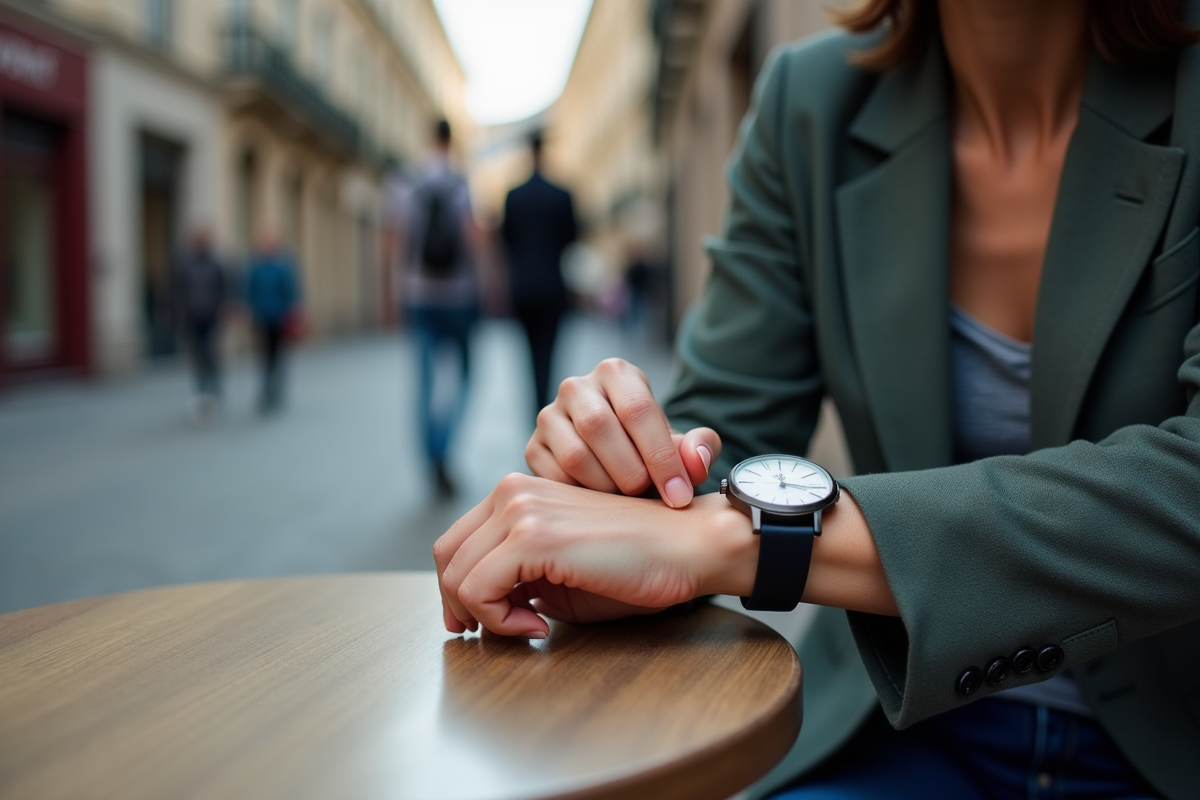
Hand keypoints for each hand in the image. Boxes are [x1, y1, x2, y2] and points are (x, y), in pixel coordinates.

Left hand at [433, 473, 756, 636]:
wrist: (687, 545)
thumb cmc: (635, 561)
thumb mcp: (560, 568)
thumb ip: (517, 576)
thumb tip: (478, 604)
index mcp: (516, 493)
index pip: (456, 543)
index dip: (457, 591)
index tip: (483, 621)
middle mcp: (511, 492)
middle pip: (447, 558)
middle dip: (462, 607)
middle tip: (499, 631)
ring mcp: (520, 510)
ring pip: (457, 576)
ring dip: (486, 617)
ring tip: (530, 625)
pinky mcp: (533, 536)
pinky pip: (479, 589)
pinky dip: (500, 620)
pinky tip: (539, 624)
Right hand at [525, 358, 721, 506]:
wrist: (617, 457)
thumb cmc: (651, 448)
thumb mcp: (681, 445)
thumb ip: (699, 448)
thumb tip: (696, 460)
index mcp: (617, 373)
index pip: (637, 409)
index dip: (661, 456)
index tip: (679, 495)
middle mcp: (577, 386)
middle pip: (599, 427)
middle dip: (631, 472)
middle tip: (647, 495)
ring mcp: (549, 416)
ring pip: (574, 455)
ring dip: (606, 487)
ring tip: (626, 499)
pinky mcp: (533, 447)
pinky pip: (554, 479)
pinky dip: (582, 499)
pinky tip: (601, 502)